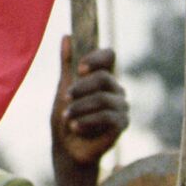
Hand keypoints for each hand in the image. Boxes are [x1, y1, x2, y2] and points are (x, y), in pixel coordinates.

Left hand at [52, 37, 129, 168]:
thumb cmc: (66, 118)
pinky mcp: (122, 124)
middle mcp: (116, 90)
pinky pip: (107, 117)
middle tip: (66, 98)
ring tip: (67, 118)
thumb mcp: (63, 89)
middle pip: (104, 78)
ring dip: (80, 108)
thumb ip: (67, 65)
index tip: (80, 69)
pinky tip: (75, 127)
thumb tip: (67, 36)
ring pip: (104, 99)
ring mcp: (121, 107)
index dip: (96, 58)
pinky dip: (87, 122)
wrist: (68, 149)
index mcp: (103, 77)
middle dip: (81, 88)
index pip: (109, 56)